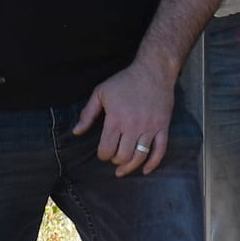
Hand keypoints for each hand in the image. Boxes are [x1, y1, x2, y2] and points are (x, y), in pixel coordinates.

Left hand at [74, 56, 174, 176]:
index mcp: (116, 119)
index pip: (106, 150)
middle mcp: (133, 126)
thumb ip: (87, 114)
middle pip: (123, 156)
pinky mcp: (163, 127)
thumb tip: (76, 132)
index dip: (102, 155)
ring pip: (140, 157)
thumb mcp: (101, 92)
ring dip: (130, 166)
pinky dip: (153, 164)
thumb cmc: (125, 81)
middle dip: (115, 160)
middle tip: (114, 155)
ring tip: (124, 168)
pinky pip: (160, 151)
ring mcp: (150, 127)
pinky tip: (145, 170)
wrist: (154, 70)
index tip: (103, 151)